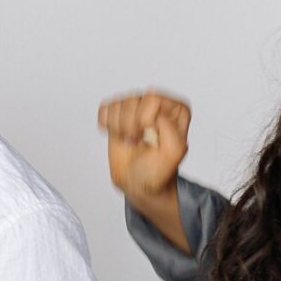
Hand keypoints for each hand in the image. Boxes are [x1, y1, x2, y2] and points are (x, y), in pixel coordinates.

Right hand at [96, 91, 190, 207]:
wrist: (138, 181)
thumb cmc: (157, 169)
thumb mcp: (174, 153)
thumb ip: (170, 130)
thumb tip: (153, 115)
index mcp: (176, 110)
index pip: (153, 98)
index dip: (144, 120)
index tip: (148, 137)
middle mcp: (157, 105)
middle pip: (132, 100)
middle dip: (130, 125)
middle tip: (138, 141)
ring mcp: (137, 107)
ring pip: (118, 104)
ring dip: (119, 128)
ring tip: (130, 140)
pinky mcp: (118, 113)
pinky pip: (105, 109)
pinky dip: (107, 125)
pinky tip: (118, 134)